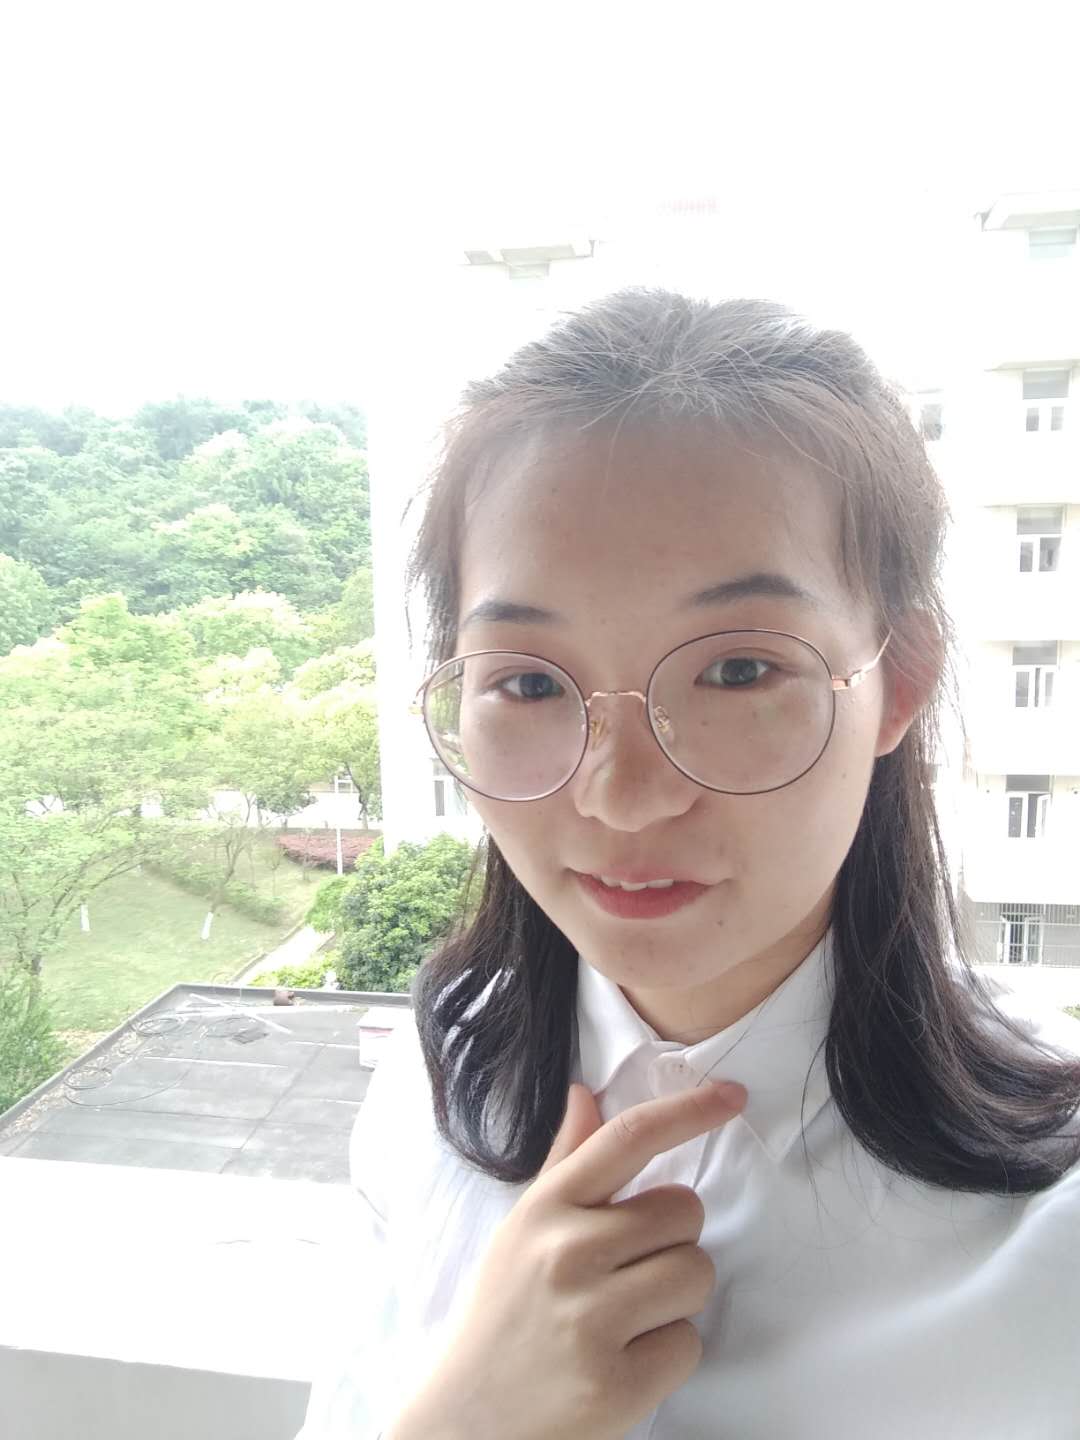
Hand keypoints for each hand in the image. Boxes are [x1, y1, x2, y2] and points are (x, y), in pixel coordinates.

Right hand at [394, 1077, 746, 1439]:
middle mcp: (568, 1253)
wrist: (467, 1419)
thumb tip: (588, 1093)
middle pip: (684, 1212)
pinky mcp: (615, 1383)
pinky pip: (689, 1344)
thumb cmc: (504, 1314)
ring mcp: (591, 1319)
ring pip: (697, 1273)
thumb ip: (565, 1163)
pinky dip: (668, 1355)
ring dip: (677, 1297)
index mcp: (547, 1208)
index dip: (689, 1111)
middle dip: (674, 1240)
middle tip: (631, 1271)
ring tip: (628, 1317)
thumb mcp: (522, 1230)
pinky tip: (624, 1360)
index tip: (732, 1096)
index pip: (629, 1138)